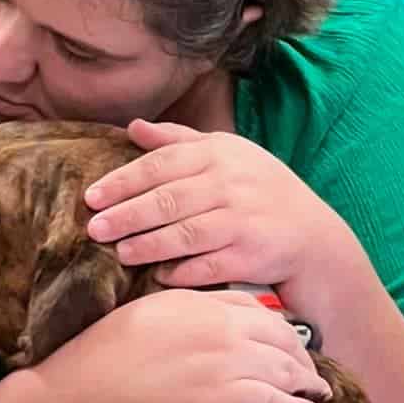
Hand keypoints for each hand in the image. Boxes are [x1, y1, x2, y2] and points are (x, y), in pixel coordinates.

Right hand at [59, 289, 329, 402]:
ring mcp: (217, 394)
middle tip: (319, 391)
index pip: (285, 337)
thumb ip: (227, 303)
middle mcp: (229, 358)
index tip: (309, 362)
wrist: (94, 376)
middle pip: (287, 370)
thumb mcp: (179, 300)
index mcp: (225, 323)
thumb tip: (268, 313)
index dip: (303, 351)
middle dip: (309, 382)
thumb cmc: (132, 332)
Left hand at [85, 121, 351, 296]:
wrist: (312, 235)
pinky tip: (159, 276)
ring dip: (149, 245)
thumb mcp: (227, 154)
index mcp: (219, 154)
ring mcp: (243, 221)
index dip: (123, 181)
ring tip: (120, 252)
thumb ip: (179, 141)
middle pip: (168, 200)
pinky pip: (209, 266)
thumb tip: (133, 126)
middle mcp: (231, 184)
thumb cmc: (259, 190)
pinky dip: (183, 272)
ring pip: (186, 234)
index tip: (91, 196)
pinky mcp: (251, 256)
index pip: (162, 164)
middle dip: (127, 215)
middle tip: (94, 228)